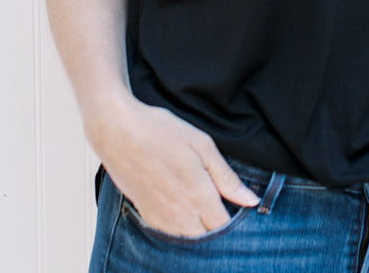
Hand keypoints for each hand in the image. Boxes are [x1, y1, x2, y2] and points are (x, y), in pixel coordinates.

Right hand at [91, 97, 259, 235]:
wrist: (118, 131)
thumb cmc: (160, 132)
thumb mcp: (202, 146)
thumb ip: (227, 177)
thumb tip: (250, 200)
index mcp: (198, 196)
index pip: (224, 226)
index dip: (235, 217)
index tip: (237, 204)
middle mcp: (180, 214)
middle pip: (207, 237)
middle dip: (217, 224)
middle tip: (219, 201)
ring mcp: (160, 217)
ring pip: (188, 238)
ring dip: (198, 226)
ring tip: (200, 200)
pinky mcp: (146, 214)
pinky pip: (169, 232)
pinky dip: (180, 224)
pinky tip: (181, 203)